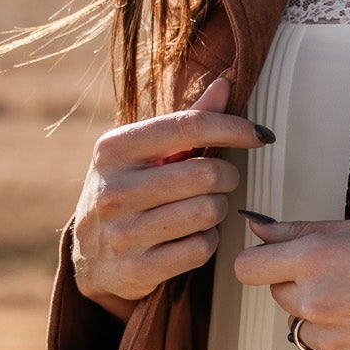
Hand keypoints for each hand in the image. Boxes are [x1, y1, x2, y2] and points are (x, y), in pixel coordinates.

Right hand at [71, 76, 274, 322]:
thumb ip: (186, 120)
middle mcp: (113, 190)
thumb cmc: (128, 191)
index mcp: (114, 149)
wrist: (88, 257)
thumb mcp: (144, 153)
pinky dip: (207, 241)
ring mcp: (123, 233)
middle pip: (207, 174)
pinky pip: (202, 248)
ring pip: (208, 212)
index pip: (189, 126)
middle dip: (227, 177)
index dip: (234, 128)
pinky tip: (192, 236)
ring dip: (218, 210)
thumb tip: (226, 80)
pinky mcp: (137, 269)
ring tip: (203, 208)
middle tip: (222, 181)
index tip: (260, 136)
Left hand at [233, 216, 349, 349]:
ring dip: (326, 321)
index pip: (247, 269)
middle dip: (304, 289)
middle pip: (280, 297)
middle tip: (348, 282)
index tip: (275, 265)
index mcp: (313, 260)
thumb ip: (299, 231)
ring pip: (306, 330)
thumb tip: (257, 228)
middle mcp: (314, 303)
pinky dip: (347, 348)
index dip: (261, 264)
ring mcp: (329, 343)